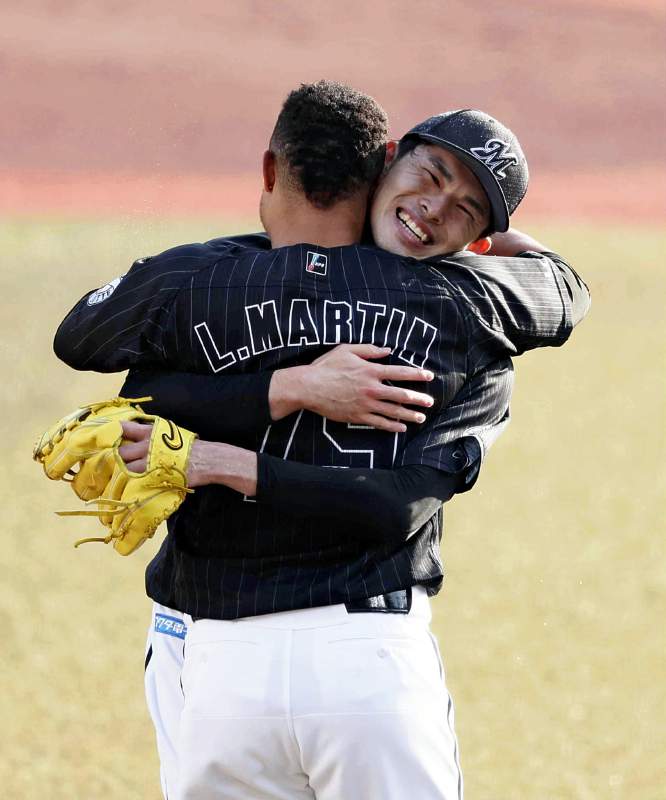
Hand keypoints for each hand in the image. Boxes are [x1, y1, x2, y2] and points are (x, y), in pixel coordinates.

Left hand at [119, 421, 256, 492]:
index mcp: (150, 432)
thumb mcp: (169, 432)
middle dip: (112, 457)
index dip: (111, 434)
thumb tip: (131, 432)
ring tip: (113, 478)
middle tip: (106, 463)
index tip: (103, 439)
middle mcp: (147, 446)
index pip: (123, 428)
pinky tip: (126, 487)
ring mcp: (151, 463)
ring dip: (119, 473)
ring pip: (126, 469)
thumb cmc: (188, 446)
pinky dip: (130, 484)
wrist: (207, 459)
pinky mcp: (156, 477)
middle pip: (120, 451)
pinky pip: (137, 482)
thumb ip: (150, 433)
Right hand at [270, 344, 434, 432]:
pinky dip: (392, 426)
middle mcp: (371, 389)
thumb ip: (369, 350)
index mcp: (370, 371)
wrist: (309, 387)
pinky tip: (401, 427)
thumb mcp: (346, 350)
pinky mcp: (357, 416)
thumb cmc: (326, 367)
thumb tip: (387, 350)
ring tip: (421, 417)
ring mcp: (365, 404)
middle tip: (430, 402)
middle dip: (418, 399)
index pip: (400, 373)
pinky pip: (379, 423)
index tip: (429, 376)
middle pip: (401, 395)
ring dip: (409, 414)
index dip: (417, 374)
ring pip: (393, 411)